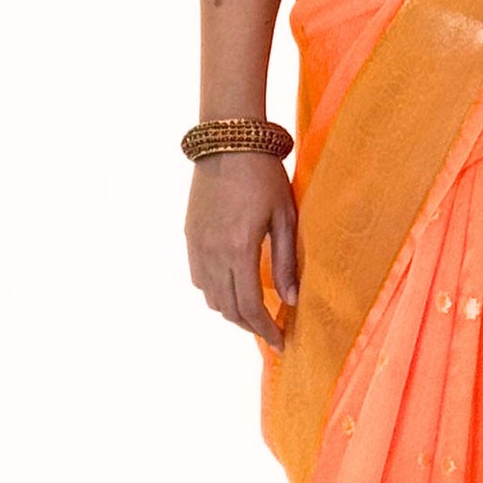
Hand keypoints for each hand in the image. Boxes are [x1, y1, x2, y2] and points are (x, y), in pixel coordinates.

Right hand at [186, 152, 297, 352]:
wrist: (228, 141)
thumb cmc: (264, 176)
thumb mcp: (285, 217)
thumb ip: (287, 261)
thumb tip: (292, 300)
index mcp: (239, 250)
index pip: (250, 306)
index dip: (265, 329)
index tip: (280, 341)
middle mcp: (213, 253)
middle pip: (227, 308)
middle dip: (250, 325)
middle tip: (270, 330)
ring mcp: (197, 245)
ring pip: (210, 297)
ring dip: (231, 310)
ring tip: (254, 311)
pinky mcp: (190, 235)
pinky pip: (199, 277)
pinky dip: (215, 292)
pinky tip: (232, 286)